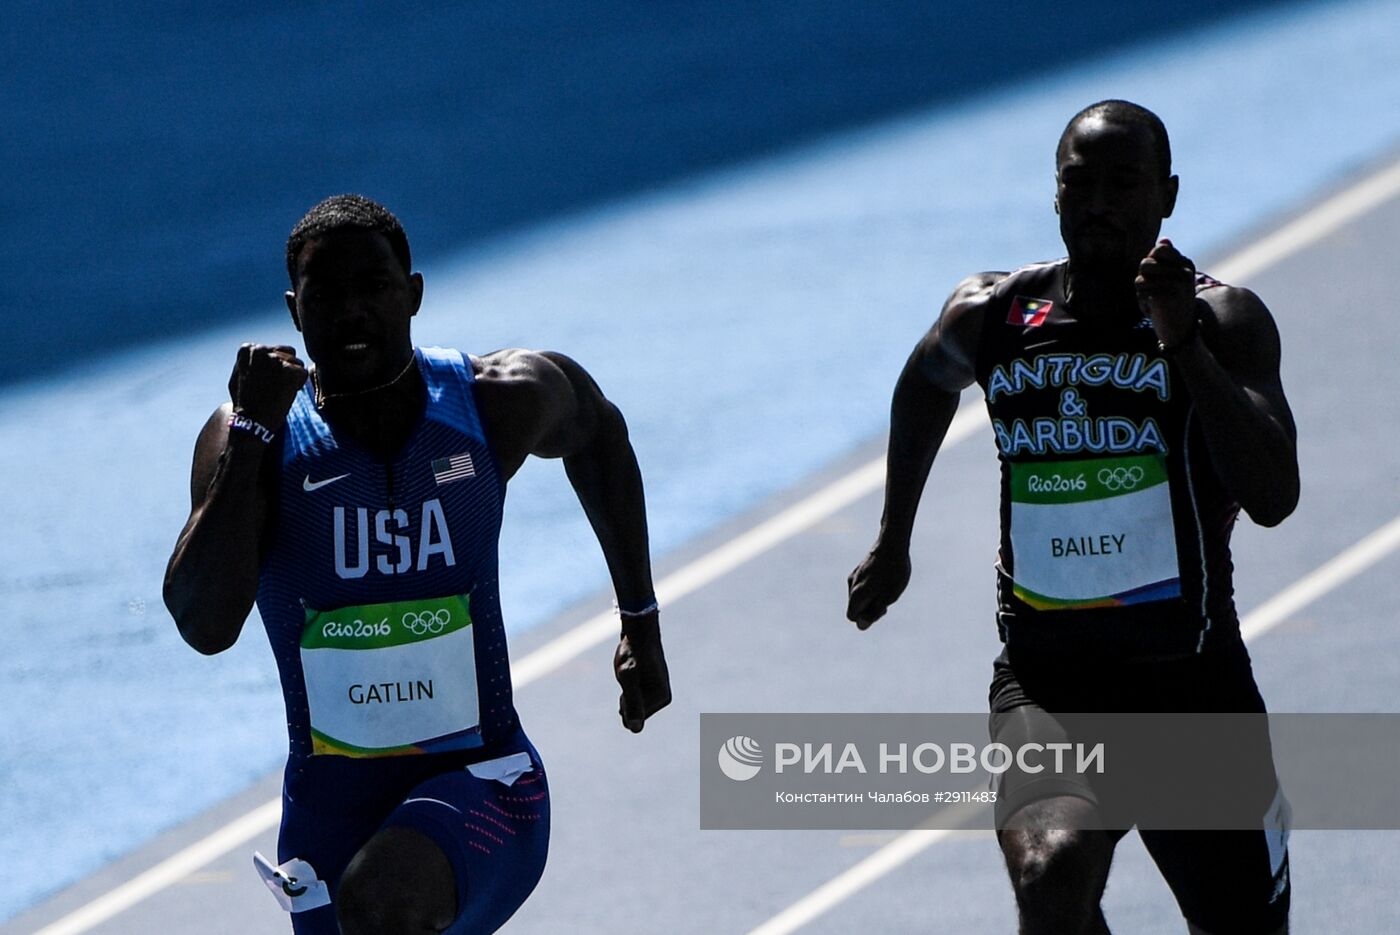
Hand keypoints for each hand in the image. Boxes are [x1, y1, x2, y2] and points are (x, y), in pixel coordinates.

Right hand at [228, 343, 307, 426]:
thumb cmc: (244, 402)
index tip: (264, 381)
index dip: (274, 367)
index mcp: (248, 349)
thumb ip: (250, 360)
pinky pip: (303, 373)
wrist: (251, 421)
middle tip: (274, 387)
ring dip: (292, 377)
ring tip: (278, 391)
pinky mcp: (290, 371)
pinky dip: (298, 385)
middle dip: (285, 370)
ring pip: (297, 363)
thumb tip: (256, 351)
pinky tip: (285, 394)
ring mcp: (275, 360)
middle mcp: (261, 350)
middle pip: (287, 354)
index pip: (274, 350)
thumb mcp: (239, 375)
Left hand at [613, 611, 670, 732]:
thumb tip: (635, 729)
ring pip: (632, 705)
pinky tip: (631, 672)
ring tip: (630, 672)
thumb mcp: (627, 677)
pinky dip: (627, 688)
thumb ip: (632, 703)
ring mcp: (657, 691)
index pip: (634, 720)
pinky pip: (634, 698)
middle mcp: (663, 697)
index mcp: (661, 699)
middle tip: (628, 675)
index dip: (624, 703)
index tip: (629, 681)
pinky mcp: (651, 685)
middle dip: (625, 699)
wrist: (638, 631)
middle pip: (634, 715)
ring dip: (625, 691)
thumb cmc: (632, 653)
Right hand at [846, 544, 910, 629]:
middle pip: (856, 606)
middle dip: (871, 606)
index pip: (852, 616)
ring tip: (889, 585)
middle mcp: (851, 585)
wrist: (892, 544)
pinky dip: (873, 585)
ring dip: (873, 595)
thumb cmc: (893, 573)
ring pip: (861, 594)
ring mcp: (855, 574)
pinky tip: (886, 576)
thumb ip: (873, 613)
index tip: (881, 608)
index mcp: (856, 594)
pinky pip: (864, 583)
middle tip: (888, 597)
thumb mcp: (887, 598)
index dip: (866, 617)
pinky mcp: (861, 567)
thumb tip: (861, 625)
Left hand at [1136, 239, 1197, 348]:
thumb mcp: (1172, 280)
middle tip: (1153, 294)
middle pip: (1145, 263)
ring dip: (1141, 293)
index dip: (1151, 263)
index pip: (1160, 249)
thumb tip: (1164, 239)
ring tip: (1153, 302)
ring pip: (1140, 278)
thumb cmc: (1173, 305)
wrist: (1181, 333)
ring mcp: (1177, 282)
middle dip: (1142, 279)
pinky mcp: (1167, 295)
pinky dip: (1142, 303)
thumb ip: (1166, 260)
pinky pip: (1141, 291)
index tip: (1158, 279)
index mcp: (1186, 264)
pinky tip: (1153, 311)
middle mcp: (1184, 271)